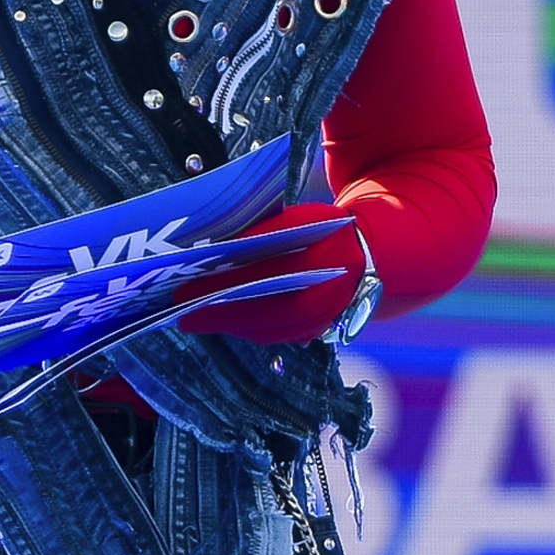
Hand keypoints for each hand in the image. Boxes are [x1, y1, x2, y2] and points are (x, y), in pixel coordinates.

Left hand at [179, 200, 360, 343]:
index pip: (272, 265)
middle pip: (273, 307)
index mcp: (328, 246)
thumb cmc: (321, 230)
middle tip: (185, 315)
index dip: (229, 278)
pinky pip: (282, 336)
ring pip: (276, 327)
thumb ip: (263, 233)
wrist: (368, 252)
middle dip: (224, 313)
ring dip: (234, 325)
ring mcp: (331, 311)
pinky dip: (251, 331)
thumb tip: (212, 251)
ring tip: (199, 319)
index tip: (189, 283)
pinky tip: (227, 324)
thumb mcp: (297, 218)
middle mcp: (334, 283)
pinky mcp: (323, 327)